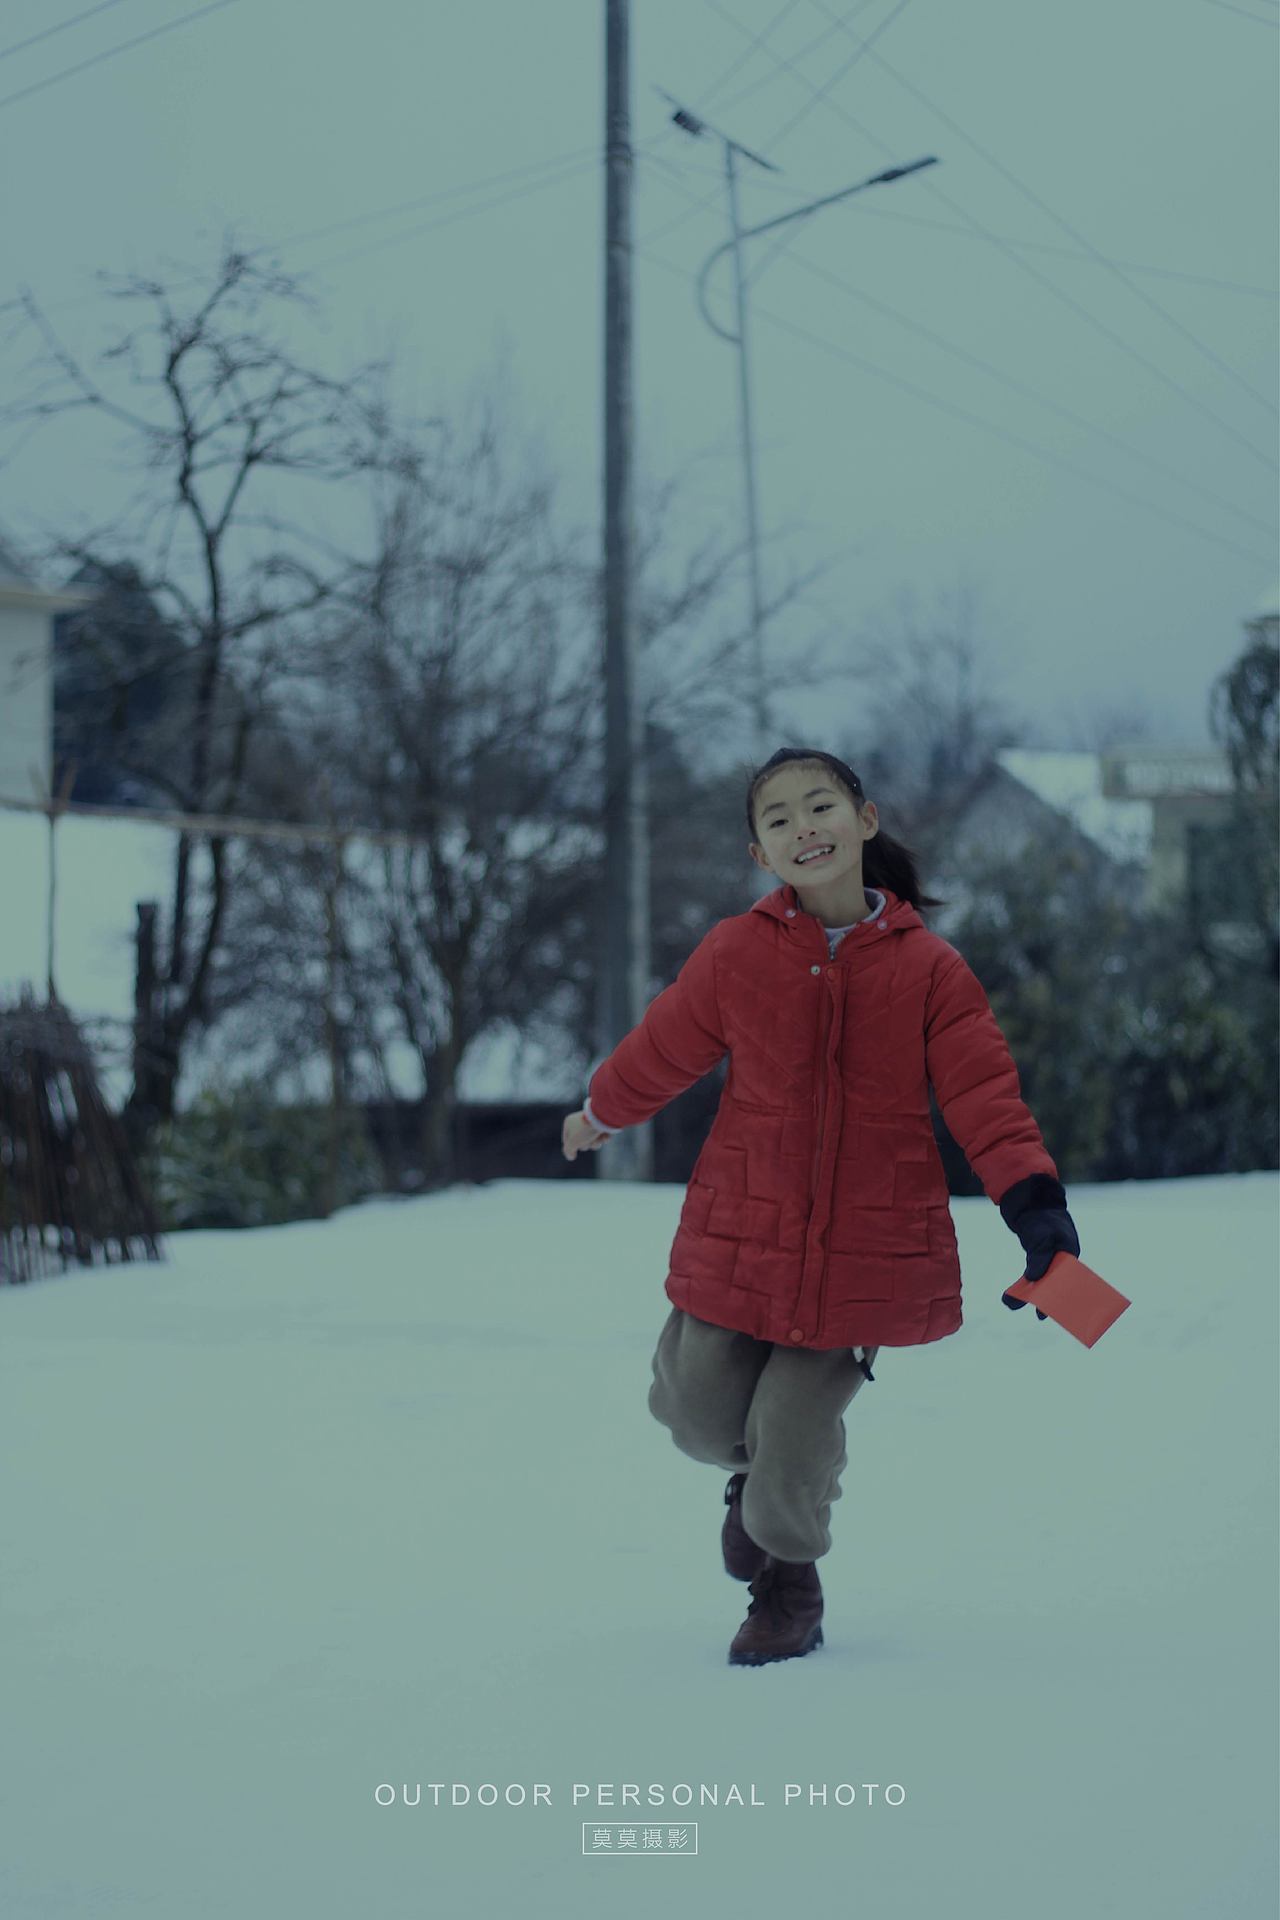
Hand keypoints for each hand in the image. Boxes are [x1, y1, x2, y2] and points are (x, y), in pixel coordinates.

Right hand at [561, 1109, 609, 1160]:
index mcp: (569, 1123)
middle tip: (588, 1139)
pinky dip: (604, 1138)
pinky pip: (602, 1137)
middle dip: (586, 1144)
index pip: (566, 1140)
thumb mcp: (572, 1142)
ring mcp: (592, 1123)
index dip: (570, 1148)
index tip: (574, 1152)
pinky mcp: (603, 1125)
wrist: (603, 1117)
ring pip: (592, 1141)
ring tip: (598, 1137)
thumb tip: (570, 1157)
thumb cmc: (585, 1129)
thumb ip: (568, 1151)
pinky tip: (605, 1135)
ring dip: (596, 1143)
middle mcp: (580, 1122)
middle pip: (581, 1143)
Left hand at [999, 1176, 1079, 1321]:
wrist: (1031, 1203)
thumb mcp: (1044, 1236)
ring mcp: (1049, 1261)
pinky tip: (1011, 1295)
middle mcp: (1061, 1261)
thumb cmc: (1043, 1218)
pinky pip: (1032, 1277)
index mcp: (1070, 1255)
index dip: (1065, 1297)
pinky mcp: (1037, 1260)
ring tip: (1014, 1304)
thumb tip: (1034, 1279)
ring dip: (1031, 1295)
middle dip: (1048, 1301)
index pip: (1071, 1282)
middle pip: (1056, 1286)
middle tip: (1040, 1316)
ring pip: (1042, 1283)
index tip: (1059, 1310)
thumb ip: (1040, 1258)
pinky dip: (1024, 1286)